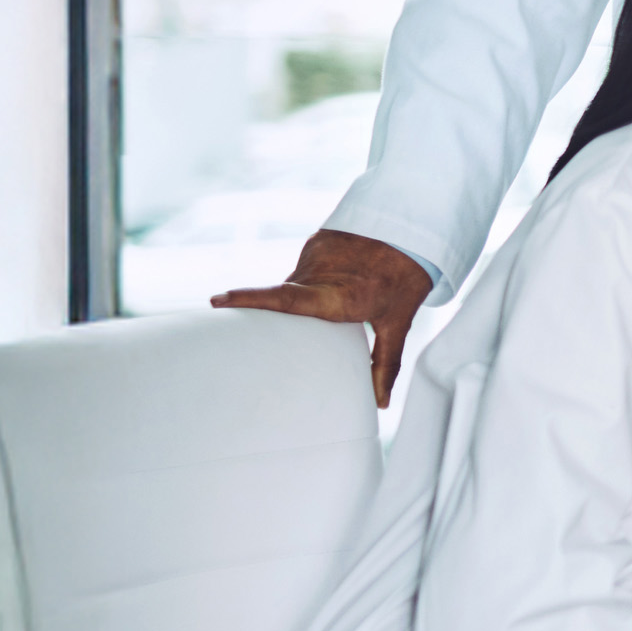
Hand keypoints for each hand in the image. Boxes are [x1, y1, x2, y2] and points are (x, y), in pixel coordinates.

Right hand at [214, 229, 433, 406]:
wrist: (413, 227)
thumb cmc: (405, 278)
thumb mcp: (398, 321)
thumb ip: (385, 363)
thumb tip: (380, 402)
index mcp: (336, 295)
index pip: (286, 299)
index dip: (251, 300)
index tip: (218, 300)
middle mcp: (319, 274)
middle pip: (281, 299)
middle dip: (264, 313)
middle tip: (241, 323)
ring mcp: (315, 254)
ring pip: (293, 285)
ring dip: (300, 298)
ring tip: (322, 303)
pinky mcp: (315, 242)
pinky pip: (303, 269)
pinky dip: (310, 281)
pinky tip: (332, 282)